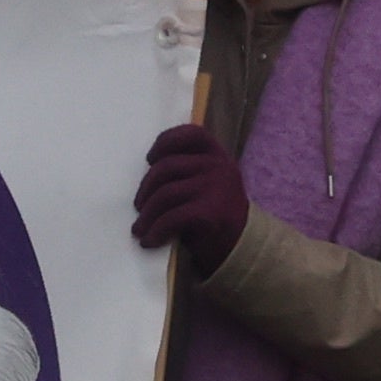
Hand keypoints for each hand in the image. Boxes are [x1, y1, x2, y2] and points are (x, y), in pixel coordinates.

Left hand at [134, 121, 251, 270]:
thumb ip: (187, 170)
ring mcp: (216, 187)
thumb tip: (146, 178)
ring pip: (165, 193)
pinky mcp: (211, 211)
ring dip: (147, 214)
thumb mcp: (207, 183)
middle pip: (167, 167)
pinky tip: (149, 240)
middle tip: (138, 206)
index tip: (150, 158)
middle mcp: (219, 166)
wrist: (242, 246)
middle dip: (146, 188)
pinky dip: (155, 230)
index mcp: (218, 154)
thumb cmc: (216, 214)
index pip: (191, 134)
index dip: (166, 141)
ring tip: (139, 228)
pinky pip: (171, 217)